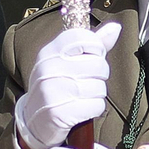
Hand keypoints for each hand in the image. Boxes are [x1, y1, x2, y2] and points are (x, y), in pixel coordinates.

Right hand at [13, 22, 121, 148]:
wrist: (33, 121)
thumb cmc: (55, 87)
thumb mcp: (66, 62)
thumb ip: (91, 44)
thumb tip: (115, 27)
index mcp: (49, 52)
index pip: (83, 37)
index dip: (96, 48)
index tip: (91, 57)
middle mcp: (49, 68)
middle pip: (98, 65)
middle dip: (99, 76)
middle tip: (86, 82)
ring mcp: (52, 90)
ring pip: (99, 87)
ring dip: (96, 94)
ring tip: (82, 97)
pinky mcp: (59, 112)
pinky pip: (96, 106)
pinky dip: (94, 109)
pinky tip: (82, 109)